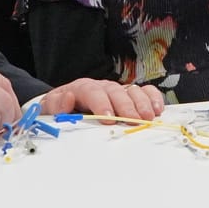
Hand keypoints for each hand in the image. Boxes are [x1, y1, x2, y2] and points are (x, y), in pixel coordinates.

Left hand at [40, 77, 165, 119]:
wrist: (66, 103)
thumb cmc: (61, 108)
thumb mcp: (50, 108)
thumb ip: (56, 104)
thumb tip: (68, 98)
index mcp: (82, 88)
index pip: (92, 91)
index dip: (101, 104)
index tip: (108, 118)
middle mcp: (102, 86)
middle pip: (115, 91)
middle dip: (126, 106)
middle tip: (134, 121)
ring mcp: (117, 90)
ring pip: (131, 91)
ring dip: (141, 104)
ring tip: (149, 117)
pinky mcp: (128, 96)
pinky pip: (143, 92)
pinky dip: (152, 98)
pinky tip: (158, 109)